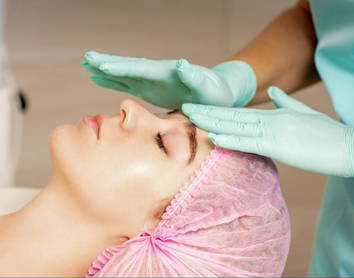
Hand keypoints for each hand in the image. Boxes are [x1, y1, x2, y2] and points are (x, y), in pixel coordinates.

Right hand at [82, 51, 255, 108]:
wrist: (218, 95)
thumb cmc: (215, 93)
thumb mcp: (208, 87)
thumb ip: (194, 77)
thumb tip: (181, 65)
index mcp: (168, 73)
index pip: (142, 68)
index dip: (123, 67)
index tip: (103, 64)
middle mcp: (156, 74)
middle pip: (129, 66)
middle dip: (108, 63)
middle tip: (87, 58)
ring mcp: (152, 81)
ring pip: (124, 73)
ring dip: (106, 70)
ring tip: (86, 64)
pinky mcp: (151, 89)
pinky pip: (128, 83)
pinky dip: (113, 80)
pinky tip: (99, 78)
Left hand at [182, 86, 353, 177]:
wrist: (350, 146)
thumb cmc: (327, 133)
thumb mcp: (303, 113)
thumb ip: (285, 102)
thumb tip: (273, 92)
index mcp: (276, 114)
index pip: (241, 112)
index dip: (219, 110)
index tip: (201, 109)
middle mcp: (272, 120)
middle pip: (233, 116)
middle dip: (208, 112)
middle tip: (185, 108)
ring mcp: (275, 132)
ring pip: (237, 126)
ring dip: (213, 122)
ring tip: (192, 119)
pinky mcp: (281, 146)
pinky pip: (251, 142)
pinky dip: (231, 139)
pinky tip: (215, 136)